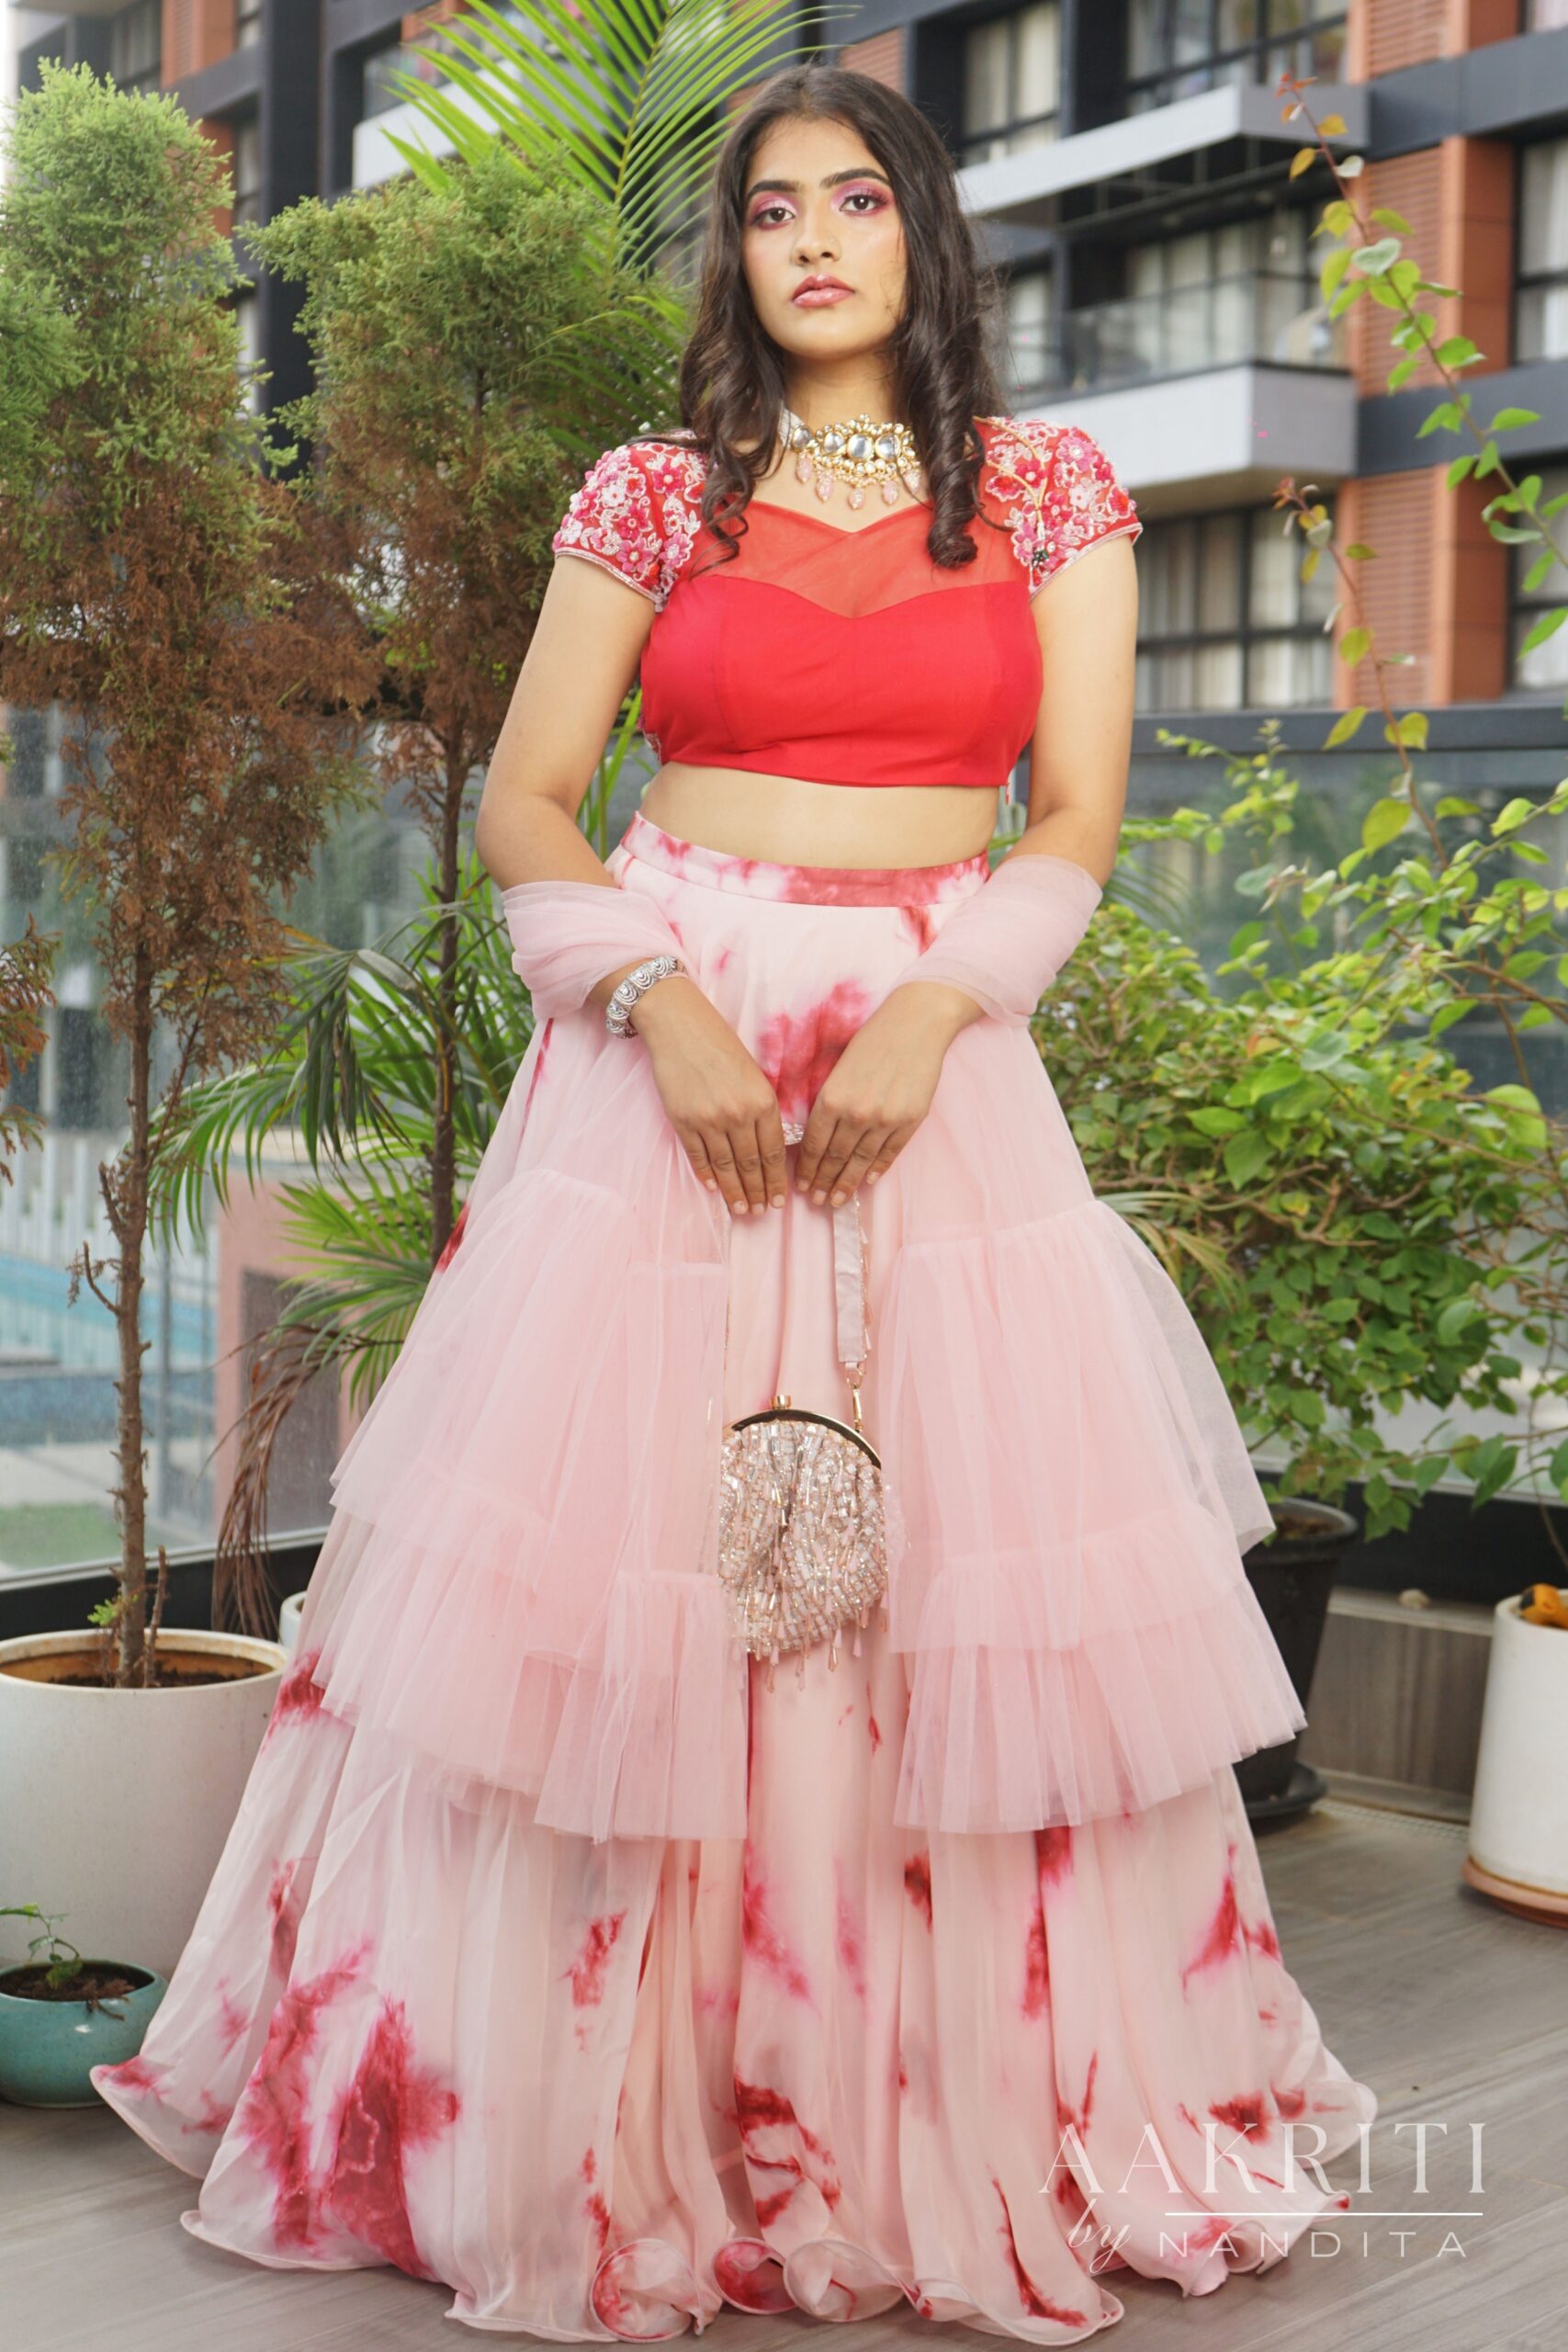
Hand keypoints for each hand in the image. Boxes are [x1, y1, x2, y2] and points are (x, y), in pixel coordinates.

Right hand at [631, 976, 787, 1214]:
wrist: (680, 1027)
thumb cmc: (721, 1045)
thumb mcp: (754, 1074)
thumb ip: (763, 1108)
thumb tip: (768, 1146)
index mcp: (763, 1101)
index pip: (773, 1153)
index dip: (776, 1180)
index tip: (778, 1200)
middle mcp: (738, 1114)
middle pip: (751, 1164)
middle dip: (757, 1192)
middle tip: (760, 1213)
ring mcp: (709, 1120)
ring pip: (725, 1166)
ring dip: (734, 1191)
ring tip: (740, 1209)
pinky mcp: (683, 1121)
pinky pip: (698, 1156)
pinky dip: (706, 1174)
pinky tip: (713, 1188)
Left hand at [794, 983, 978, 1206]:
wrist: (916, 1024)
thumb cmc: (873, 1038)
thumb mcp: (839, 1066)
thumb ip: (829, 1100)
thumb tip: (816, 1133)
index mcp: (832, 1097)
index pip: (814, 1144)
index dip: (807, 1168)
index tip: (801, 1184)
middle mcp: (856, 1113)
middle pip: (835, 1158)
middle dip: (823, 1182)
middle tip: (816, 1201)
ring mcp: (884, 1120)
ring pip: (860, 1161)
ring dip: (846, 1184)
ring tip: (836, 1200)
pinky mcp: (909, 1122)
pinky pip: (888, 1153)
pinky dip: (876, 1169)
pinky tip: (866, 1180)